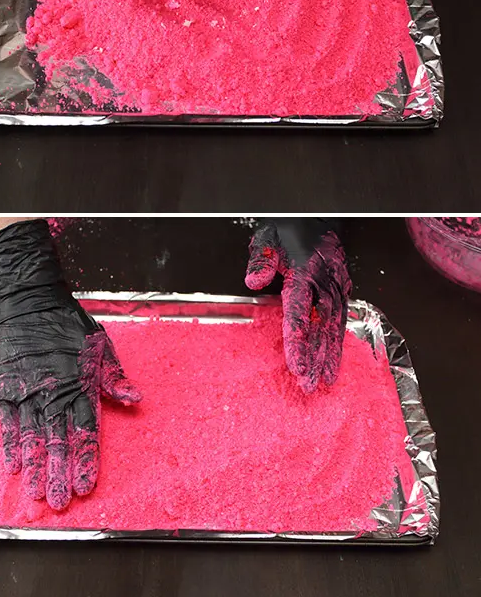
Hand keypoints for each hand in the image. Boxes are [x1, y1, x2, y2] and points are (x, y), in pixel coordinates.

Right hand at [0, 219, 140, 510]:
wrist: (30, 301)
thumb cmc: (68, 323)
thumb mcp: (100, 345)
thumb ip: (113, 376)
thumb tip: (135, 398)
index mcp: (81, 384)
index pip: (85, 430)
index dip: (86, 459)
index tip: (87, 485)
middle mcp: (54, 393)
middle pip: (58, 440)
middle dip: (60, 473)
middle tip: (60, 503)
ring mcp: (28, 391)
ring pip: (32, 436)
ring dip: (35, 466)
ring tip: (36, 494)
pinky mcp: (7, 387)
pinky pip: (8, 421)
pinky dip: (11, 443)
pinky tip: (14, 466)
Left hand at [245, 219, 351, 392]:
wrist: (316, 213)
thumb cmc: (289, 227)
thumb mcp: (268, 237)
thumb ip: (262, 259)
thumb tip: (254, 280)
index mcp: (304, 271)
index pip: (300, 312)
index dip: (298, 342)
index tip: (296, 366)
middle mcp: (325, 281)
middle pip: (321, 326)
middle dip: (316, 357)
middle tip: (310, 384)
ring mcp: (337, 284)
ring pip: (335, 324)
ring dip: (331, 354)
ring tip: (327, 380)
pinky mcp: (342, 285)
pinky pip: (342, 316)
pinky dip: (340, 339)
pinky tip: (336, 358)